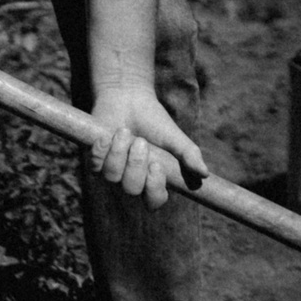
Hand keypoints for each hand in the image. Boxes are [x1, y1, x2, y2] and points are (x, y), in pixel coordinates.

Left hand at [87, 85, 207, 207]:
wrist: (128, 98)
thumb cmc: (154, 120)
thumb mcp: (174, 136)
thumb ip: (189, 155)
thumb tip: (204, 175)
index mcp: (153, 179)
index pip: (154, 202)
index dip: (154, 188)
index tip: (156, 165)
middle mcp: (132, 180)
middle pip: (131, 190)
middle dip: (135, 165)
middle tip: (140, 141)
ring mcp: (112, 172)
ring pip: (111, 177)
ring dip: (118, 152)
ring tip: (124, 132)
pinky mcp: (95, 161)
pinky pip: (95, 165)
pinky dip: (102, 148)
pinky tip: (108, 134)